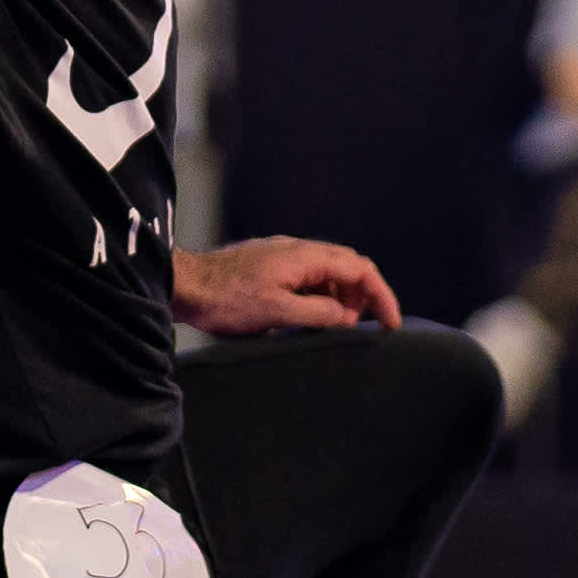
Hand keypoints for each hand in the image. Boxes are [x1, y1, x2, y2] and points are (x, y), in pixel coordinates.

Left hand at [175, 236, 400, 334]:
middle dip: (364, 296)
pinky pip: (307, 277)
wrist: (185, 286)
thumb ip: (319, 314)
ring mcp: (283, 255)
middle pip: (347, 266)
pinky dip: (320, 296)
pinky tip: (311, 317)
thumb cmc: (226, 299)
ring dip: (340, 298)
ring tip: (337, 327)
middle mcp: (297, 249)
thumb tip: (347, 316)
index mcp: (305, 256)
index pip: (360, 268)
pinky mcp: (270, 265)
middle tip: (366, 327)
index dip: (381, 295)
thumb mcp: (278, 313)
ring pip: (327, 272)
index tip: (391, 322)